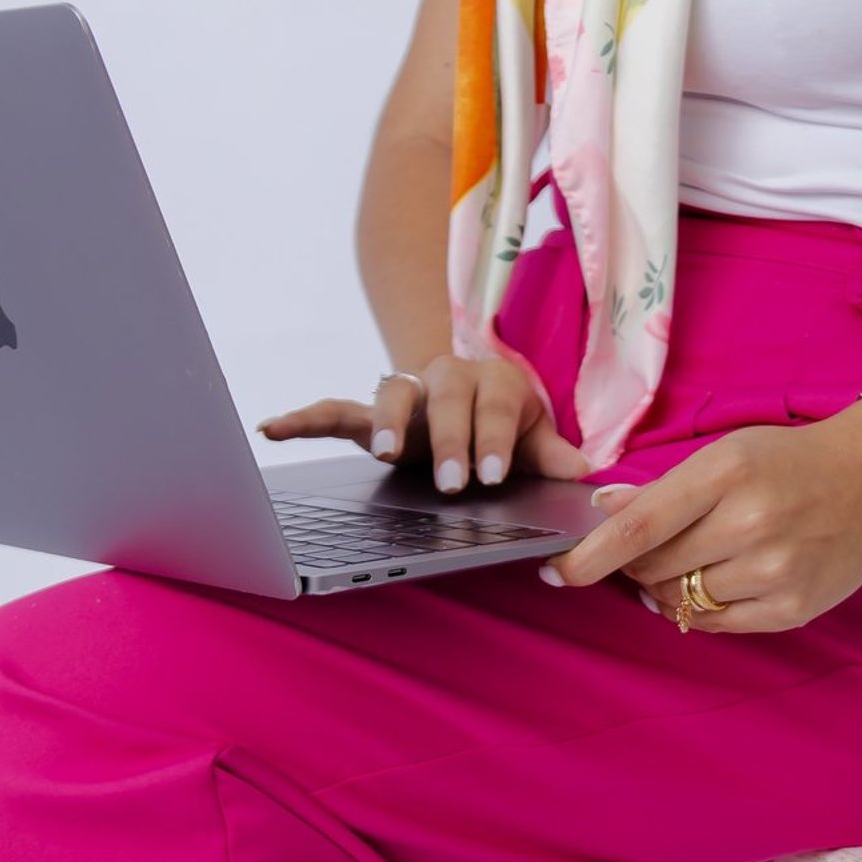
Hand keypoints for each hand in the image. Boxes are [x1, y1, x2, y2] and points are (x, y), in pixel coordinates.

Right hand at [257, 348, 589, 493]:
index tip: (492, 475)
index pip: (495, 409)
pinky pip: (333, 410)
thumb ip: (557, 458)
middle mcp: (448, 378)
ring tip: (383, 452)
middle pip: (445, 399)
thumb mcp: (537, 441)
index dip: (494, 440)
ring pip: (392, 394)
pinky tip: (272, 429)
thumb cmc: (506, 427)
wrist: (471, 395)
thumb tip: (589, 478)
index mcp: (495, 385)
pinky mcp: (371, 415)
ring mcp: (408, 395)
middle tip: (452, 482)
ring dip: (388, 422)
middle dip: (448, 439)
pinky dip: (303, 418)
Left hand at [544, 394, 861, 631]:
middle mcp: (751, 525)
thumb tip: (601, 510)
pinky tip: (715, 584)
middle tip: (642, 553)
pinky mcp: (791, 607)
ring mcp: (774, 571)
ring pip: (681, 600)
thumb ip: (663, 488)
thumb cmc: (792, 461)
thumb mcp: (727, 453)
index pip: (638, 529)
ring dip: (667, 587)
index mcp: (727, 474)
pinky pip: (717, 624)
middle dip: (632, 566)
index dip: (587, 557)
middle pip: (654, 568)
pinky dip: (700, 609)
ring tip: (694, 561)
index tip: (554, 572)